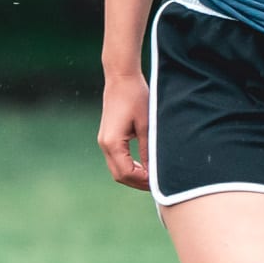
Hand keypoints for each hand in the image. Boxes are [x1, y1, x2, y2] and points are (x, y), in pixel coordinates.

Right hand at [98, 73, 150, 189]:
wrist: (121, 79)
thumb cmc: (136, 97)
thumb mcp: (147, 125)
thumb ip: (149, 150)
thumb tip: (155, 171)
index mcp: (113, 143)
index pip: (126, 173)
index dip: (142, 181)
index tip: (159, 182)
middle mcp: (104, 144)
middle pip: (119, 175)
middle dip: (138, 182)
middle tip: (158, 184)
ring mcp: (104, 141)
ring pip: (117, 169)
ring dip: (133, 175)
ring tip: (152, 176)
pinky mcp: (107, 137)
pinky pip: (116, 160)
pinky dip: (129, 167)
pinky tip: (144, 166)